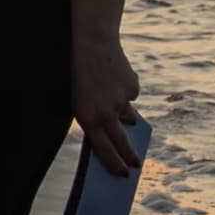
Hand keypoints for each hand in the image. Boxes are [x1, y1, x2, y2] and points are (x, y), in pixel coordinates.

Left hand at [72, 32, 140, 173]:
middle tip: (136, 164)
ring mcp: (122, 101)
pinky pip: (130, 95)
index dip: (114, 163)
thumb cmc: (77, 72)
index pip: (103, 149)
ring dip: (122, 112)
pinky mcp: (132, 87)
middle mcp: (106, 113)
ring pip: (127, 115)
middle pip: (122, 141)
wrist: (90, 40)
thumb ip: (93, 117)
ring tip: (108, 94)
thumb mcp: (77, 99)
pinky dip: (123, 89)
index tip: (124, 174)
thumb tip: (116, 132)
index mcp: (87, 118)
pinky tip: (114, 75)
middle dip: (130, 155)